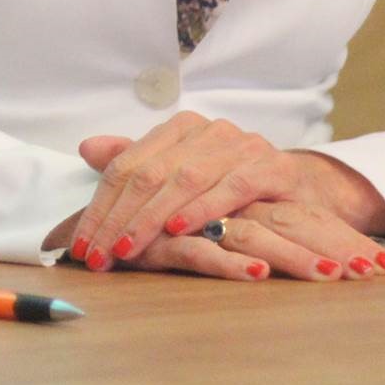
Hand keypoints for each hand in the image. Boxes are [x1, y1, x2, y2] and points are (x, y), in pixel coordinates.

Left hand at [65, 113, 384, 272]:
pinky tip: (179, 229)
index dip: (101, 206)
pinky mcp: (273, 167)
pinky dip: (203, 208)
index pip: (126, 166)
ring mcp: (241, 145)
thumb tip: (86, 148)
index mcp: (179, 129)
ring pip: (184, 179)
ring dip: (151, 218)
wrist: (303, 191)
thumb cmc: (234, 188)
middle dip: (118, 218)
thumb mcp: (182, 177)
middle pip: (149, 173)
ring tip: (125, 247)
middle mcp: (207, 130)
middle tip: (97, 255)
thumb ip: (138, 163)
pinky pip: (232, 187)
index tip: (81, 244)